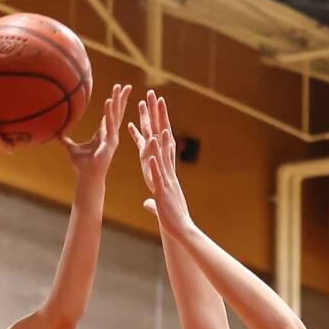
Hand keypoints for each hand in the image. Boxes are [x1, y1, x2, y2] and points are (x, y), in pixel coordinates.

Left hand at [63, 84, 130, 179]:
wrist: (87, 177)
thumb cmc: (82, 165)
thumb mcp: (72, 149)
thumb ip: (66, 141)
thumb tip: (57, 135)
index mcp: (103, 134)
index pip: (111, 115)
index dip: (116, 103)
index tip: (119, 92)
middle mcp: (110, 134)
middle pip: (118, 112)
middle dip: (122, 99)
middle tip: (127, 85)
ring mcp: (112, 137)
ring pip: (116, 115)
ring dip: (118, 101)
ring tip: (119, 88)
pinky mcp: (110, 142)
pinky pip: (110, 124)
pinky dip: (109, 112)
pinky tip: (109, 101)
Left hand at [128, 90, 193, 236]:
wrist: (181, 231)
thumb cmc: (171, 219)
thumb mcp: (159, 206)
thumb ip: (152, 202)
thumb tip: (147, 204)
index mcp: (166, 171)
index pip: (162, 142)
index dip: (158, 123)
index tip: (155, 106)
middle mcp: (168, 171)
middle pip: (163, 140)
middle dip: (158, 118)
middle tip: (154, 97)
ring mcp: (167, 180)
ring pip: (162, 155)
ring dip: (158, 138)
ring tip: (155, 121)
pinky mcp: (163, 192)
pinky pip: (158, 176)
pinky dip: (155, 164)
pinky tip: (150, 152)